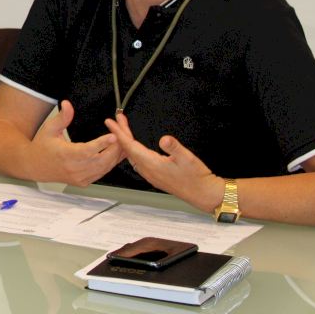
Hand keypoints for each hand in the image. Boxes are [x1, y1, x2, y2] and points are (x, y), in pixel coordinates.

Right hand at [29, 100, 122, 185]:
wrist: (35, 166)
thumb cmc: (42, 147)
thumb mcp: (49, 128)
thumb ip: (62, 117)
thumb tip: (67, 104)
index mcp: (65, 155)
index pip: (87, 150)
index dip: (102, 144)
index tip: (113, 136)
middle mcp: (73, 168)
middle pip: (100, 160)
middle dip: (115, 149)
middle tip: (123, 136)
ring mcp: (79, 177)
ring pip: (104, 168)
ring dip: (115, 157)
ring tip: (123, 144)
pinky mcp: (83, 181)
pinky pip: (101, 174)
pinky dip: (110, 164)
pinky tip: (115, 155)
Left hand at [104, 112, 221, 211]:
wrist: (202, 193)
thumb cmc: (196, 177)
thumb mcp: (187, 158)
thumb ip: (174, 147)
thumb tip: (164, 139)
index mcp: (152, 164)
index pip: (129, 146)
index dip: (119, 133)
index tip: (111, 122)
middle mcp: (147, 170)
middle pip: (127, 149)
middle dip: (120, 133)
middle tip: (116, 120)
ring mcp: (150, 174)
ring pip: (132, 155)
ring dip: (126, 141)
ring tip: (123, 129)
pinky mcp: (154, 176)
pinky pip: (137, 160)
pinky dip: (132, 149)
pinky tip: (134, 146)